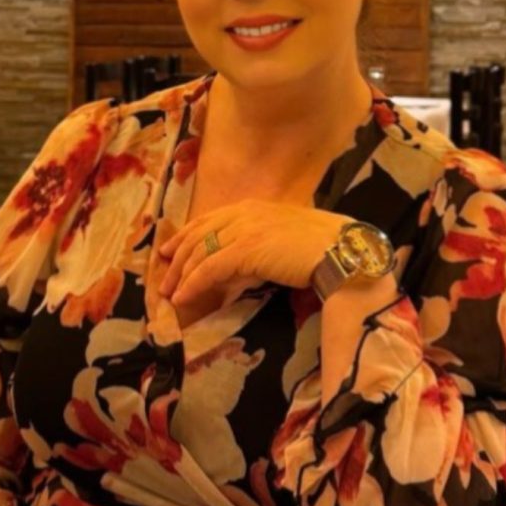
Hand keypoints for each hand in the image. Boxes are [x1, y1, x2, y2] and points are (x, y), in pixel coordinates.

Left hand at [158, 199, 353, 311]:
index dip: (186, 236)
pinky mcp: (246, 250)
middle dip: (177, 258)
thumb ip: (257, 247)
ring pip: (199, 252)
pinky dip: (192, 284)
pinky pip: (209, 268)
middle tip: (163, 279)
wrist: (341, 250)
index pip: (209, 220)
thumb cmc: (321, 247)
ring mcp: (244, 230)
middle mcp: (244, 213)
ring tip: (170, 294)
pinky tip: (183, 298)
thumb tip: (236, 268)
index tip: (169, 250)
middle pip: (198, 235)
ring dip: (180, 275)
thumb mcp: (281, 240)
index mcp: (252, 208)